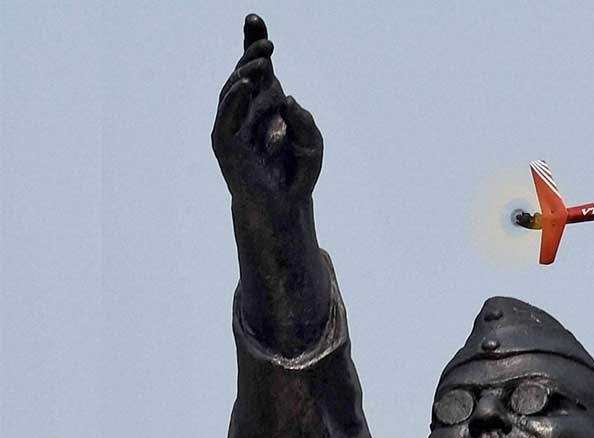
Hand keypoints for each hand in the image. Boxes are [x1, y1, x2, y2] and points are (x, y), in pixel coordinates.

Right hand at [213, 14, 321, 205]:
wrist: (285, 206)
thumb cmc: (298, 172)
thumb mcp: (313, 143)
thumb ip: (306, 120)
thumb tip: (289, 98)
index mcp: (265, 105)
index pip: (258, 70)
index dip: (253, 44)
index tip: (255, 19)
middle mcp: (245, 111)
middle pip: (244, 73)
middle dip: (254, 56)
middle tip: (268, 47)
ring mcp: (231, 125)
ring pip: (234, 90)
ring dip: (247, 75)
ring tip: (264, 63)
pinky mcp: (224, 143)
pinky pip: (226, 116)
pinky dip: (234, 98)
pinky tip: (246, 84)